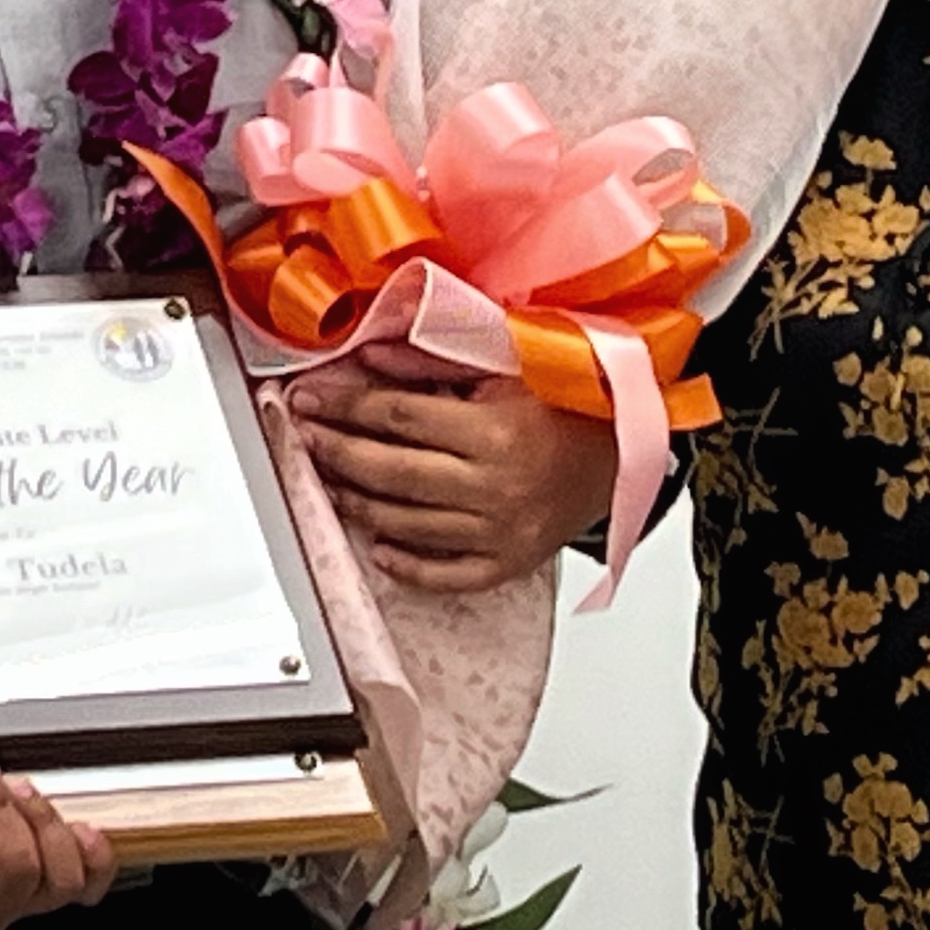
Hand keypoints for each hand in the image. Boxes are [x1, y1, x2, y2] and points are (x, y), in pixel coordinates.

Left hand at [288, 363, 611, 593]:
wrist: (623, 448)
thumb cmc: (563, 399)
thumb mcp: (502, 362)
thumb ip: (432, 359)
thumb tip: (367, 354)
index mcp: (494, 431)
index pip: (397, 418)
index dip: (344, 406)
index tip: (309, 398)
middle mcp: (496, 487)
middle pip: (394, 474)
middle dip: (338, 453)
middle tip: (306, 437)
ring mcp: (502, 532)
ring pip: (410, 526)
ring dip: (358, 505)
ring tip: (328, 483)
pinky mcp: (510, 563)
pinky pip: (448, 575)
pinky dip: (408, 565)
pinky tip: (378, 547)